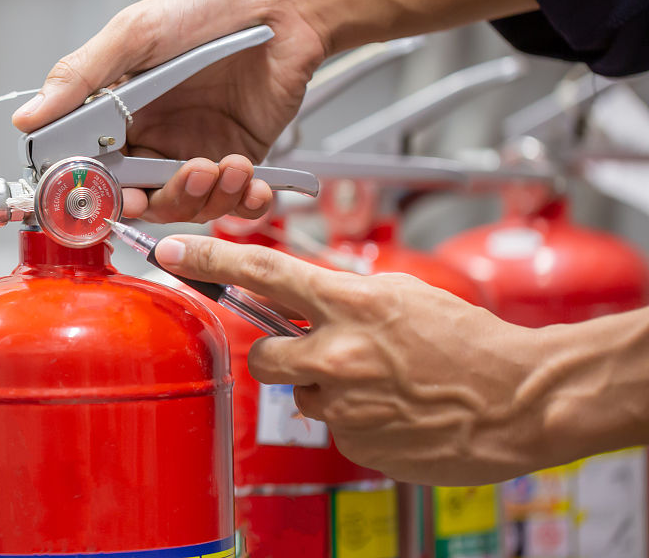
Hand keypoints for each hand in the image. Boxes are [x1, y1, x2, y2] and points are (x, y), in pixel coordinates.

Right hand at [11, 0, 534, 223]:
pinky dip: (242, 203)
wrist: (286, 3)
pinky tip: (251, 182)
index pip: (91, 168)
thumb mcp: (134, 33)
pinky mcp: (239, 160)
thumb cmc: (210, 4)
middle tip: (179, 181)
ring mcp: (196, 151)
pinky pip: (234, 203)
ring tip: (226, 165)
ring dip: (205, 198)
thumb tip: (26, 117)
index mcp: (117, 110)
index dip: (96, 192)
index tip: (109, 196)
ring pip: (187, 207)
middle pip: (140, 198)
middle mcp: (153, 136)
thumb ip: (81, 79)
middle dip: (158, 201)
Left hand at [153, 234, 551, 485]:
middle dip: (280, 354)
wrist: (520, 399)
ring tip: (382, 385)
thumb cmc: (468, 342)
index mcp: (350, 304)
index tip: (174, 251)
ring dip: (329, 390)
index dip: (212, 257)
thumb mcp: (401, 294)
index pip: (263, 271)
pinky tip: (393, 411)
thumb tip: (299, 303)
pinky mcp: (357, 444)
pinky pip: (335, 428)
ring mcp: (345, 403)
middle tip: (319, 352)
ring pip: (304, 395)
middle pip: (263, 354)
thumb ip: (343, 296)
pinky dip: (356, 420)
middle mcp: (338, 353)